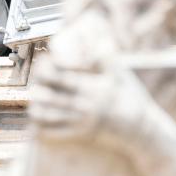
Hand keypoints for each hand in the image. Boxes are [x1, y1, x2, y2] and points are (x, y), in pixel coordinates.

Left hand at [28, 54, 151, 146]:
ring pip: (49, 116)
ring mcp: (82, 121)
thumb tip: (100, 41)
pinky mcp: (82, 135)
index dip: (47, 70)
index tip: (43, 64)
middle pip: (51, 96)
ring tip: (33, 102)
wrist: (142, 130)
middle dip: (38, 89)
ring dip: (37, 109)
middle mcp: (84, 105)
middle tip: (34, 84)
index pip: (62, 77)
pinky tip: (36, 124)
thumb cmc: (132, 100)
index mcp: (92, 87)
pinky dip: (43, 130)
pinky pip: (56, 134)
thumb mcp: (122, 76)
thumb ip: (107, 59)